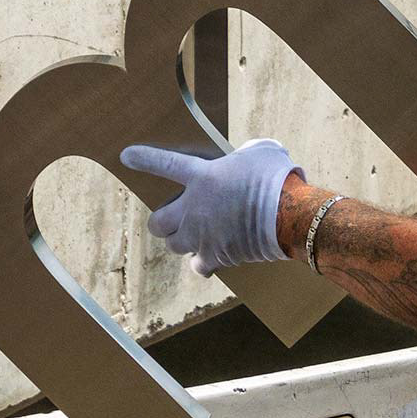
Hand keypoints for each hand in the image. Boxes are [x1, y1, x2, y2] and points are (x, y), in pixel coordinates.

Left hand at [119, 139, 303, 275]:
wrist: (290, 214)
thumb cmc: (277, 178)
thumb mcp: (261, 152)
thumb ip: (246, 152)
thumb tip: (248, 155)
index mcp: (202, 177)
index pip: (164, 164)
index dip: (144, 160)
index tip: (126, 156)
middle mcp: (194, 208)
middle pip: (158, 222)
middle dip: (161, 222)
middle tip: (174, 217)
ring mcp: (202, 235)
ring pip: (173, 245)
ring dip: (181, 241)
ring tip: (195, 236)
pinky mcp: (215, 256)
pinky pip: (199, 265)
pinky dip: (203, 262)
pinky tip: (211, 257)